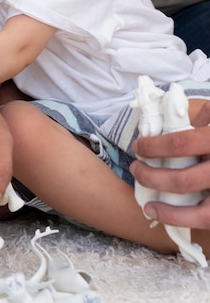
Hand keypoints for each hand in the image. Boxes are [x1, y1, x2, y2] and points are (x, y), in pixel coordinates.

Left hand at [131, 101, 209, 228]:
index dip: (153, 147)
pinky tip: (166, 217)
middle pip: (181, 179)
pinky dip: (184, 222)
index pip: (179, 144)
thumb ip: (205, 117)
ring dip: (166, 211)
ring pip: (196, 210)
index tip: (138, 146)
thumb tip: (174, 119)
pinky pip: (208, 220)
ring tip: (148, 206)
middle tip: (136, 169)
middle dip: (151, 177)